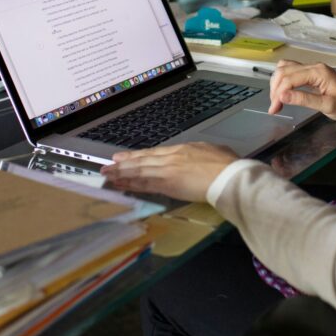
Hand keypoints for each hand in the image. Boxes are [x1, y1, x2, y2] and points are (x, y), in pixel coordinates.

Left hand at [100, 142, 238, 201]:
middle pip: (142, 161)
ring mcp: (168, 170)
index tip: (124, 157)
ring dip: (121, 173)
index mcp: (182, 149)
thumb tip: (205, 154)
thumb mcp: (214, 151)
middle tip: (108, 166)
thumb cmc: (227, 165)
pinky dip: (130, 185)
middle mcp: (171, 158)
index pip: (153, 153)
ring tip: (107, 175)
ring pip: (139, 171)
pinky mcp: (168, 184)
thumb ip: (203, 153)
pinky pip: (144, 184)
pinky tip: (120, 185)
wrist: (228, 175)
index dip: (137, 155)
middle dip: (123, 164)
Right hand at [268, 60, 335, 121]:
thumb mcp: (328, 106)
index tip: (274, 109)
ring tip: (276, 102)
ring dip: (277, 84)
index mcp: (318, 72)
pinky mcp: (311, 74)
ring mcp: (312, 69)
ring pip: (285, 69)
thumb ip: (304, 99)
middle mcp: (313, 67)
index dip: (278, 93)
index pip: (289, 78)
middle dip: (275, 89)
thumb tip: (283, 96)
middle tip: (274, 108)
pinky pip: (291, 72)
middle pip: (284, 71)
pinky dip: (283, 81)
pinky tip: (283, 93)